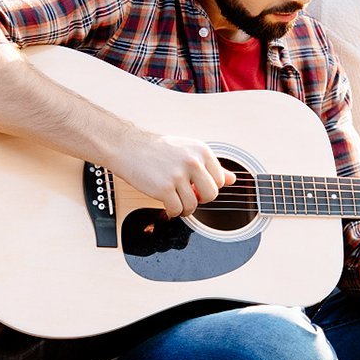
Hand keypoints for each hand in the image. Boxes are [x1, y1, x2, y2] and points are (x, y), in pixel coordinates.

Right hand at [110, 130, 235, 217]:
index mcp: (201, 150)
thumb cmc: (156, 149)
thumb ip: (210, 165)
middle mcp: (192, 161)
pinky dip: (172, 212)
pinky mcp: (164, 188)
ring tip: (175, 200)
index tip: (197, 186)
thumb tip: (232, 179)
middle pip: (211, 195)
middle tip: (188, 195)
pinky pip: (177, 210)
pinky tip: (166, 204)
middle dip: (200, 199)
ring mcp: (178, 175)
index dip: (208, 187)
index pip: (220, 180)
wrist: (128, 147)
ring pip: (193, 205)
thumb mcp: (187, 150)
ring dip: (184, 208)